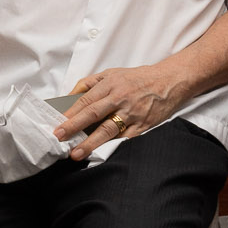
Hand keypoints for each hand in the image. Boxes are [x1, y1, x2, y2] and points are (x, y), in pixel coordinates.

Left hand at [54, 65, 185, 159]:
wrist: (170, 81)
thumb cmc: (138, 78)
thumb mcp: (112, 73)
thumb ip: (88, 83)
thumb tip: (68, 97)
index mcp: (110, 84)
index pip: (86, 100)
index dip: (70, 113)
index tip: (57, 124)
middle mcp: (120, 98)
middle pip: (93, 113)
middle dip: (74, 126)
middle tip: (59, 137)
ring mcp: (132, 113)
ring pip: (108, 129)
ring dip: (91, 142)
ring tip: (77, 153)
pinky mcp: (143, 125)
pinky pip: (125, 138)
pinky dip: (113, 146)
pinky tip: (101, 154)